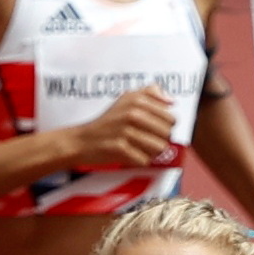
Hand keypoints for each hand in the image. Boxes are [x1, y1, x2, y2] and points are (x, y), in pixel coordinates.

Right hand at [69, 88, 184, 172]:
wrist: (82, 140)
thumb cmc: (107, 122)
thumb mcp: (126, 99)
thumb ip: (150, 93)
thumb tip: (171, 101)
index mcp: (137, 100)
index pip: (170, 118)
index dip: (166, 127)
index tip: (155, 130)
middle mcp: (132, 113)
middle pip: (167, 134)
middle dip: (160, 140)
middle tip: (148, 141)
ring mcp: (126, 131)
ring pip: (159, 148)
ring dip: (152, 152)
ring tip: (142, 149)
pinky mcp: (120, 148)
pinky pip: (145, 160)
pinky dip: (140, 161)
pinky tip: (131, 156)